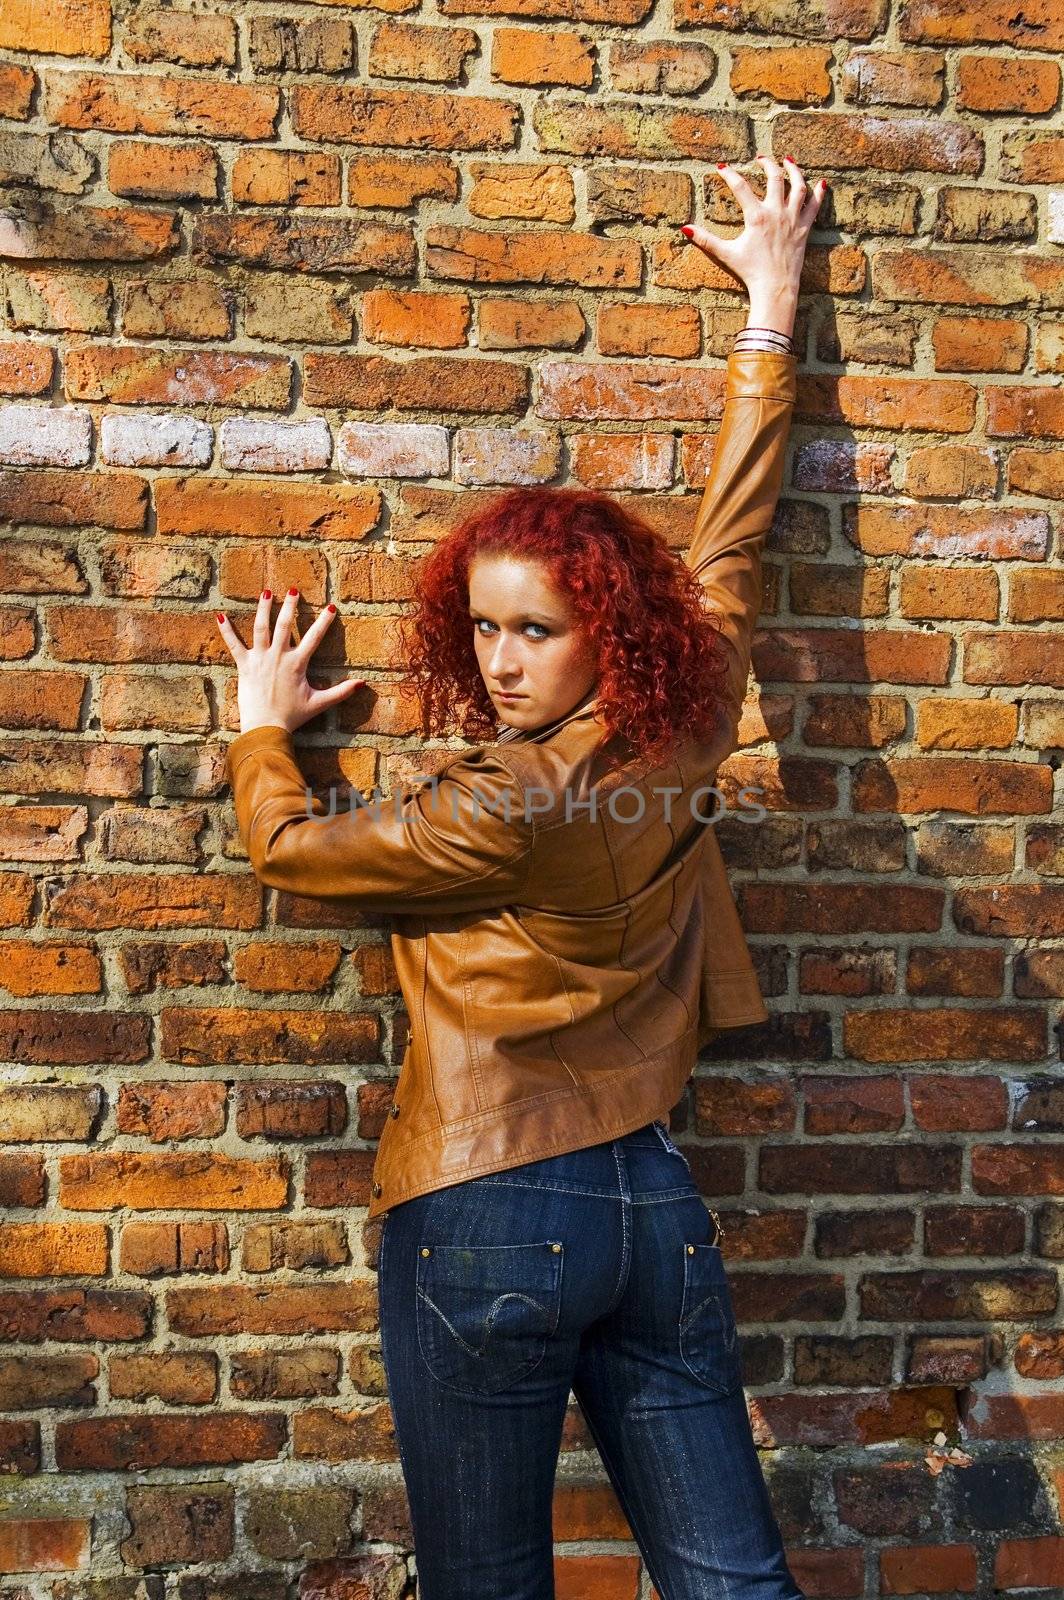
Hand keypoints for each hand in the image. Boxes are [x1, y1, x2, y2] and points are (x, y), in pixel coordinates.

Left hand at [216, 588, 366, 734]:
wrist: (266, 727)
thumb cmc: (293, 716)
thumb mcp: (319, 703)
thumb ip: (341, 692)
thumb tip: (363, 684)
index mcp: (297, 664)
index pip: (314, 637)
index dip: (324, 622)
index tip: (331, 607)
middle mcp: (278, 656)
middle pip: (285, 625)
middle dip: (290, 606)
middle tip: (293, 590)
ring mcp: (260, 659)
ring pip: (261, 628)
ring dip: (264, 608)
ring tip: (266, 592)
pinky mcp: (244, 665)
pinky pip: (233, 645)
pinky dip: (226, 630)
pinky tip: (220, 615)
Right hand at [681, 156, 825, 327]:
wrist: (775, 288)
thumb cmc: (750, 272)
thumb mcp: (726, 254)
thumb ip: (705, 240)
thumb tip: (685, 229)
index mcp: (756, 216)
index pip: (740, 187)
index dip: (729, 174)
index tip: (721, 167)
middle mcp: (776, 212)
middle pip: (775, 177)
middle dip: (767, 164)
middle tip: (760, 158)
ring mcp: (793, 218)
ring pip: (798, 185)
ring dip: (794, 170)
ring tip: (788, 160)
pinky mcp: (804, 228)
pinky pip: (815, 205)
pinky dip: (819, 193)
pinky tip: (821, 182)